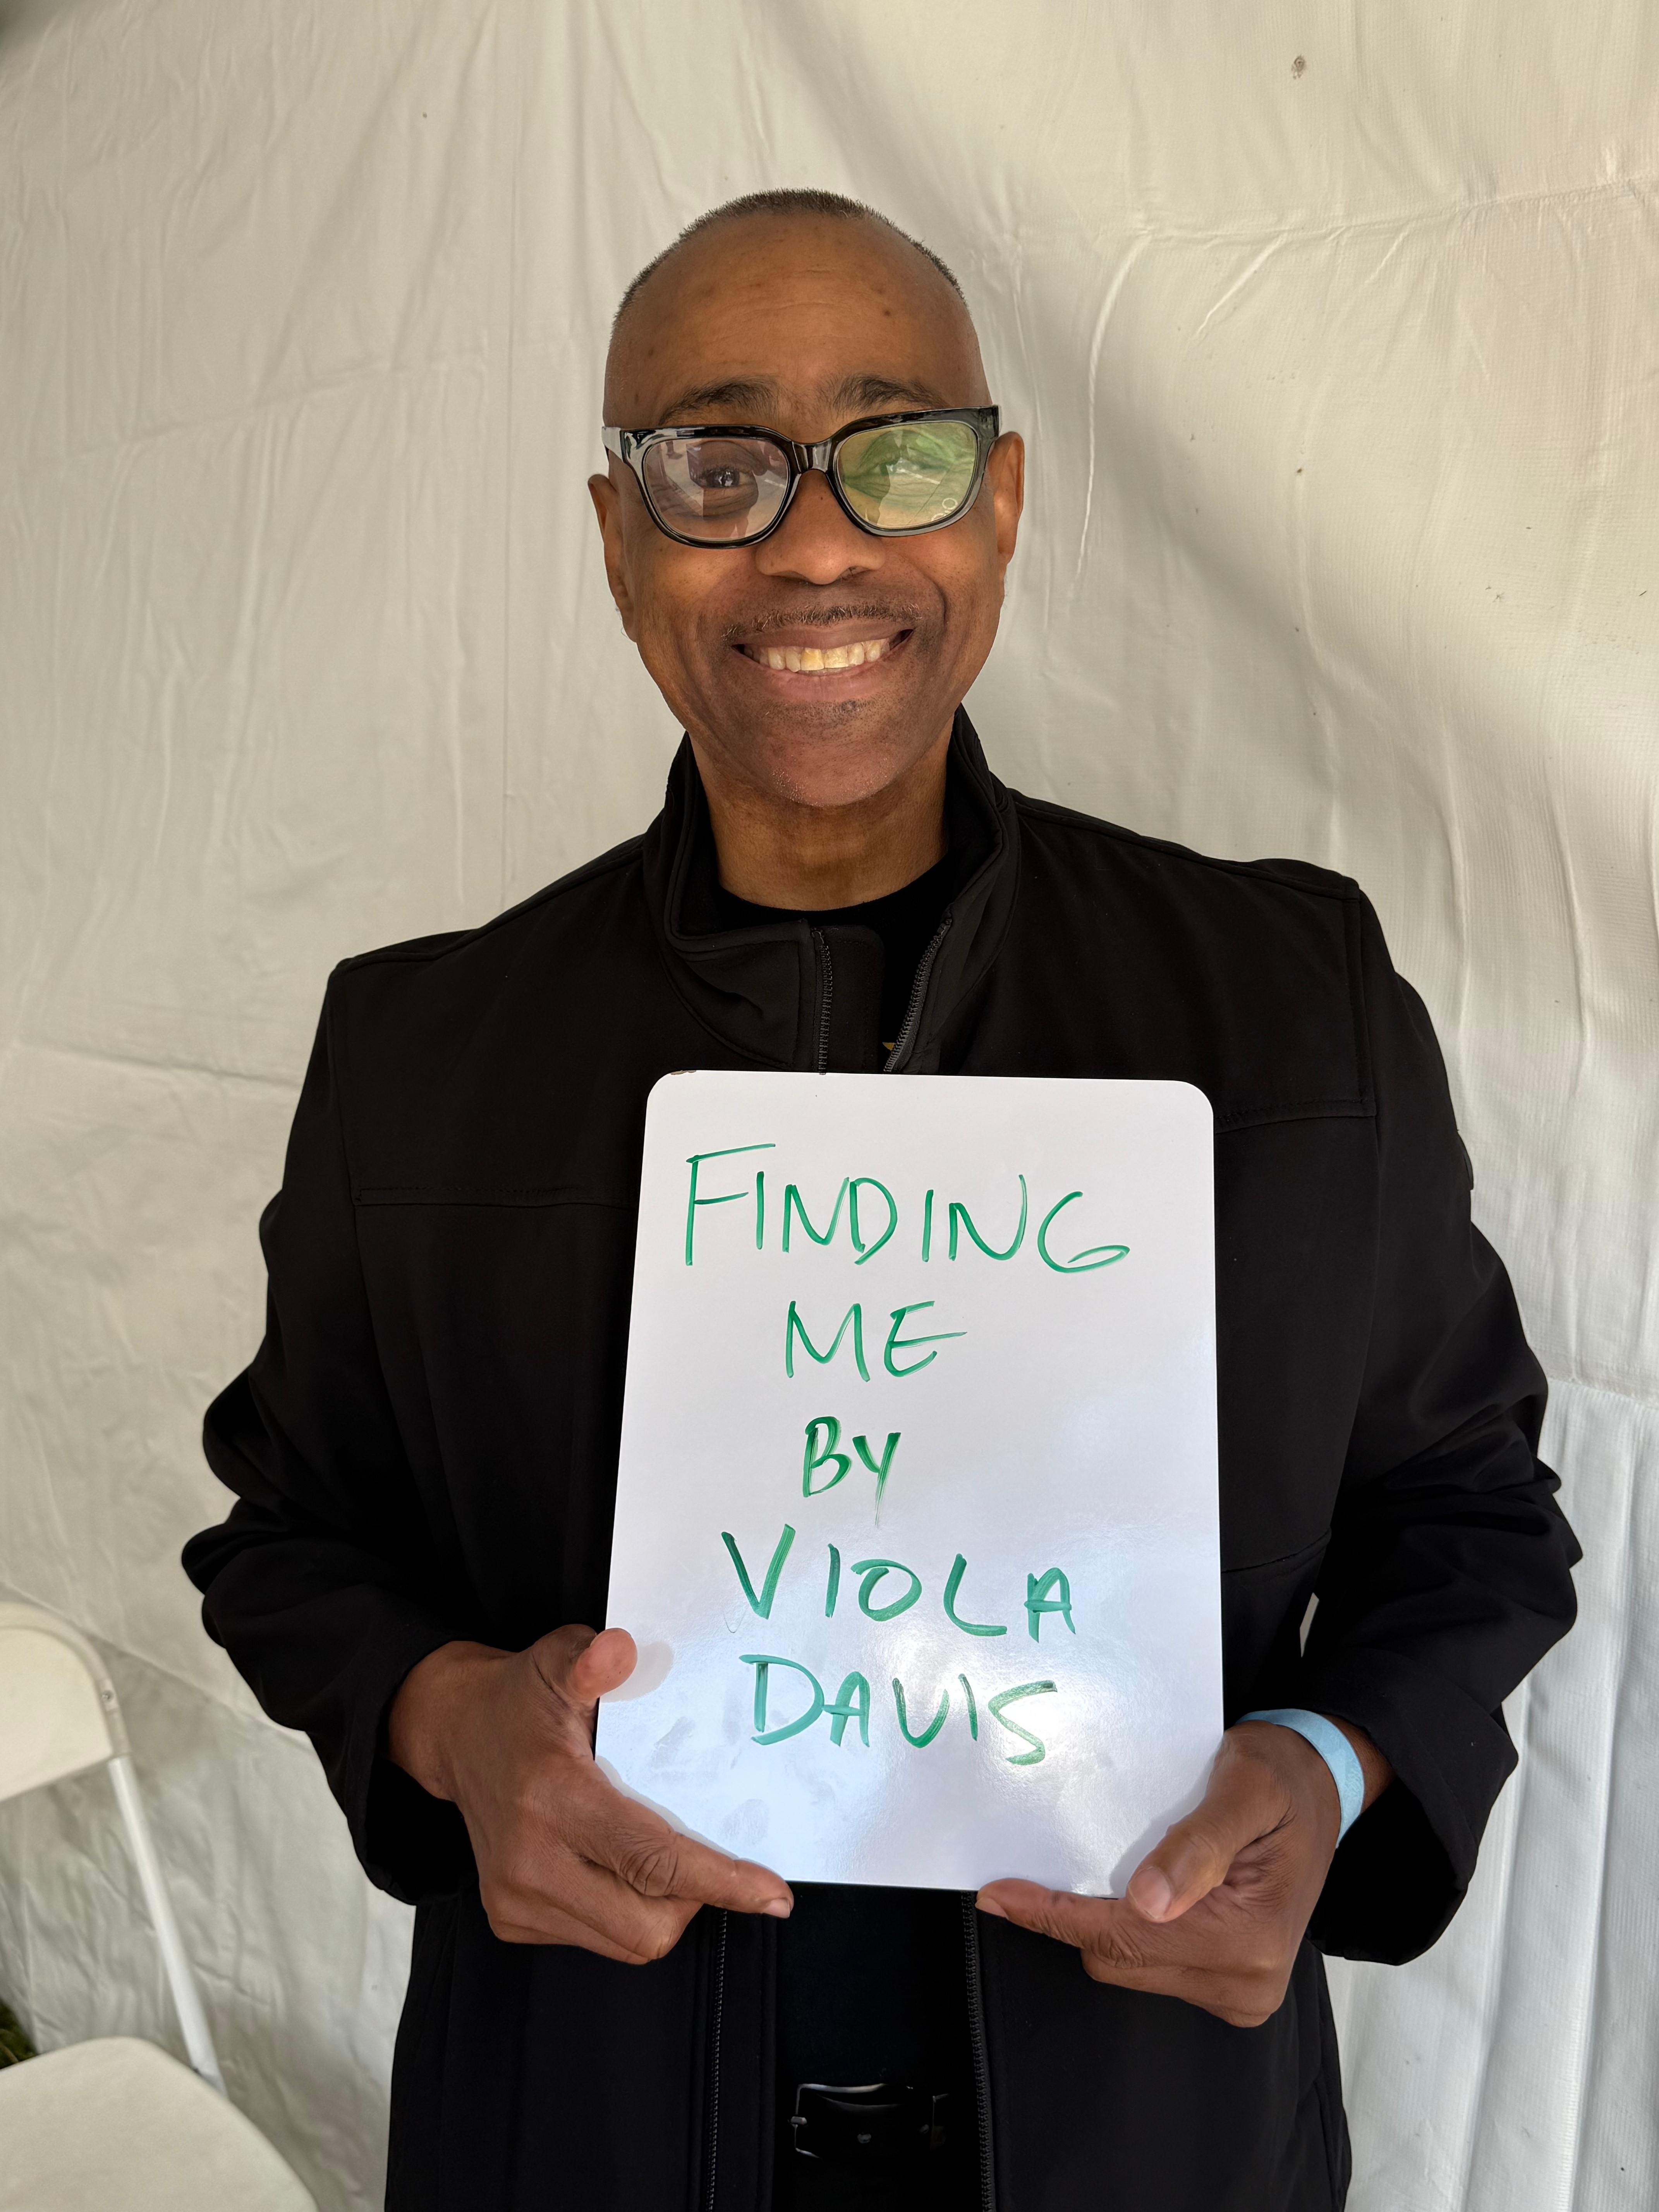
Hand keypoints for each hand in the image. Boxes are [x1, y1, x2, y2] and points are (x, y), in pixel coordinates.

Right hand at [387, 1625, 792, 1962]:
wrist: (456, 1735)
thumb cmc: (520, 1700)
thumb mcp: (555, 1661)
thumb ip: (592, 1659)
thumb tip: (623, 1650)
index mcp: (552, 1798)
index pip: (651, 1861)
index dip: (719, 1881)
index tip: (773, 1895)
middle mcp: (531, 1862)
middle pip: (646, 1927)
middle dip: (693, 1900)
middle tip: (700, 1853)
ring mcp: (516, 1900)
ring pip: (625, 1942)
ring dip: (660, 1908)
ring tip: (653, 1853)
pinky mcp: (512, 1919)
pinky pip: (596, 1938)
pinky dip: (622, 1909)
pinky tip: (613, 1863)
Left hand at [976, 1718, 1390, 2027]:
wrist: (1322, 1787)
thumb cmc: (1283, 1778)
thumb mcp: (1245, 1787)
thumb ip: (1198, 1844)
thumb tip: (1148, 1902)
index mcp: (1251, 1940)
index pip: (1124, 1937)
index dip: (1054, 1916)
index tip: (999, 1895)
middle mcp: (1245, 1982)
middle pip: (1118, 1958)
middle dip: (1076, 1916)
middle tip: (1044, 1864)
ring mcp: (1239, 1990)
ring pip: (1129, 1963)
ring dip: (1106, 1920)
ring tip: (1111, 1864)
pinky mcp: (1230, 1982)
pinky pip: (1151, 1961)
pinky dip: (1130, 1927)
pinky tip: (1136, 1888)